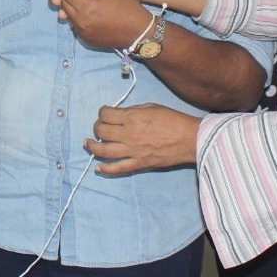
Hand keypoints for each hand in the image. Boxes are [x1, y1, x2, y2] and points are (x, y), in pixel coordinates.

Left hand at [48, 0, 153, 50]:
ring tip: (89, 1)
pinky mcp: (85, 39)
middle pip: (64, 3)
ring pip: (68, 14)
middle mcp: (81, 22)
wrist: (140, 33)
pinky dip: (78, 16)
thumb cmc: (128, 7)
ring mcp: (82, 33)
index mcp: (87, 7)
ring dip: (73, 5)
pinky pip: (75, 24)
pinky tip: (92, 13)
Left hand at [84, 103, 201, 175]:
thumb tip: (119, 115)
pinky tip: (98, 167)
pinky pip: (118, 168)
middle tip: (100, 127)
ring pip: (103, 150)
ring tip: (88, 143)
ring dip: (92, 146)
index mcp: (131, 118)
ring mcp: (132, 151)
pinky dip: (106, 169)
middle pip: (101, 131)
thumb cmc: (172, 120)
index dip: (102, 112)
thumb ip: (132, 110)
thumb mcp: (151, 107)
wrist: (189, 139)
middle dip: (97, 127)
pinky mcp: (138, 163)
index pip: (106, 114)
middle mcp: (128, 134)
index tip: (105, 112)